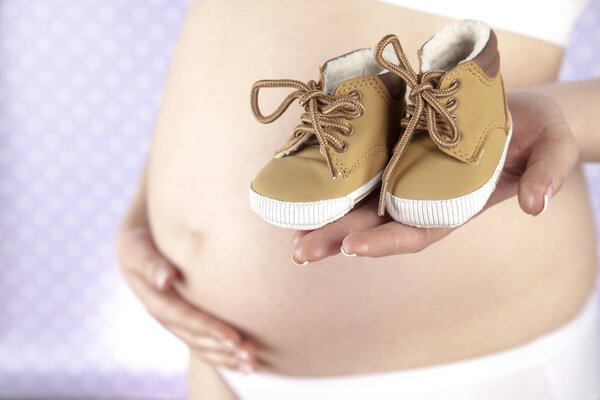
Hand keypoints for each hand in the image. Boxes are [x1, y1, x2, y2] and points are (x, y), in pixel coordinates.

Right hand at [116, 223, 258, 373]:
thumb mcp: (138, 247)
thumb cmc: (139, 240)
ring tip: (252, 364)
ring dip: (225, 357)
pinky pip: (200, 342)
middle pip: (194, 338)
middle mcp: (163, 315)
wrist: (135, 243)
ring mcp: (171, 320)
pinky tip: (240, 361)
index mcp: (153, 300)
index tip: (234, 338)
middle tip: (251, 356)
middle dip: (223, 349)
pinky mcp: (180, 320)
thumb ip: (151, 263)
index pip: (184, 318)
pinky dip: (220, 353)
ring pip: (199, 345)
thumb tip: (166, 279)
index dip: (209, 328)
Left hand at [291, 90, 578, 260]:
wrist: (525, 115)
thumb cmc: (540, 135)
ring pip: (362, 203)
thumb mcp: (553, 151)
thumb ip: (546, 175)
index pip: (415, 233)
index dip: (385, 242)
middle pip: (376, 225)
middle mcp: (423, 198)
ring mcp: (407, 178)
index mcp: (453, 207)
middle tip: (299, 252)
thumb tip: (536, 204)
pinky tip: (307, 186)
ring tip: (291, 231)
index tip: (353, 248)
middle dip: (337, 239)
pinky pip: (365, 171)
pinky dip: (338, 182)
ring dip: (327, 217)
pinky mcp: (399, 154)